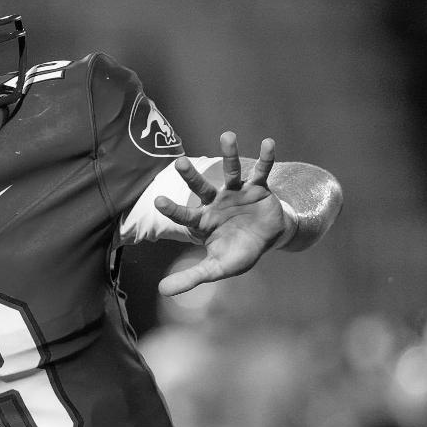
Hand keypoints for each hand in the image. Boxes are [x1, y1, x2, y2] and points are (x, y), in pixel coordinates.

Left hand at [154, 132, 291, 295]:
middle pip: (201, 187)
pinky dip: (266, 158)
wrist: (268, 239)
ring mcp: (236, 193)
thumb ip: (191, 277)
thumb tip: (161, 291)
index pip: (185, 214)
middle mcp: (216, 203)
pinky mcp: (258, 188)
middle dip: (190, 176)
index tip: (157, 200)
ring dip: (229, 154)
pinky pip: (261, 171)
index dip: (172, 209)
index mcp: (204, 221)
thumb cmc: (239, 252)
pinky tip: (268, 142)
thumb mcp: (216, 267)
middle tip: (179, 162)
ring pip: (231, 172)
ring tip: (227, 135)